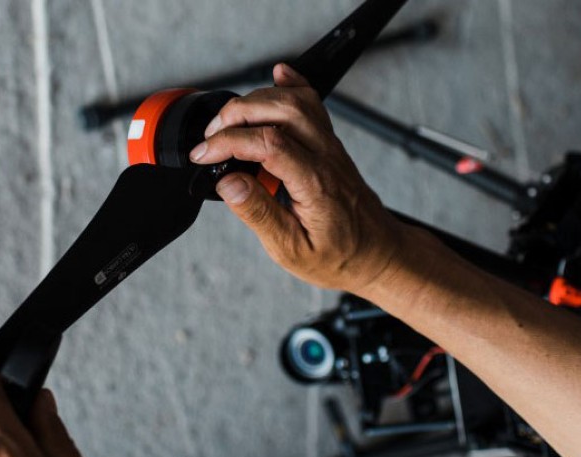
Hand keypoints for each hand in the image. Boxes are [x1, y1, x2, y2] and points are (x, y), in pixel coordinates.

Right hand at [191, 63, 408, 294]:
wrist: (377, 253)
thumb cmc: (338, 256)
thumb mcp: (292, 250)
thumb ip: (259, 214)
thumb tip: (228, 183)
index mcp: (314, 184)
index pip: (268, 144)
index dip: (227, 142)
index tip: (203, 154)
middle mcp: (325, 157)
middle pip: (281, 110)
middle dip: (236, 114)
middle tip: (209, 137)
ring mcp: (330, 146)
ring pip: (295, 101)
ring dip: (255, 100)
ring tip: (227, 121)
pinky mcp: (330, 144)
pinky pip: (314, 104)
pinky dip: (292, 85)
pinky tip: (278, 75)